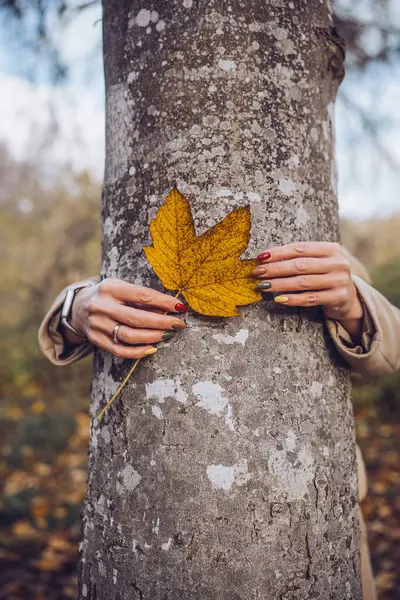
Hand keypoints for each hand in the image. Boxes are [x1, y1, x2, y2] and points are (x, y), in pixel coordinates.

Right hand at [66, 279, 186, 358]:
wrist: (78, 307)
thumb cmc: (109, 296)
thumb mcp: (122, 288)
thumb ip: (143, 298)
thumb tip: (172, 308)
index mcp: (110, 288)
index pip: (142, 295)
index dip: (164, 302)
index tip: (180, 307)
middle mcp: (101, 306)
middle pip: (136, 318)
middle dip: (162, 322)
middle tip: (179, 325)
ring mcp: (97, 324)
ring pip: (129, 336)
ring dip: (153, 337)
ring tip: (168, 335)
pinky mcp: (96, 339)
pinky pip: (119, 350)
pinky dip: (137, 352)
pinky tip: (152, 348)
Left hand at [252, 242, 363, 340]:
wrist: (348, 298)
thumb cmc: (325, 276)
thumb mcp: (317, 262)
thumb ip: (298, 258)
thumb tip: (265, 259)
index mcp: (331, 249)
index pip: (300, 248)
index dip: (279, 252)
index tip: (260, 257)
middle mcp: (338, 263)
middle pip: (300, 265)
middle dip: (276, 269)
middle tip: (257, 272)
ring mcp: (340, 280)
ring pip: (303, 282)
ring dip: (280, 284)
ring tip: (263, 286)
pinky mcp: (338, 297)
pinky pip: (310, 298)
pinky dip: (292, 299)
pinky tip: (279, 299)